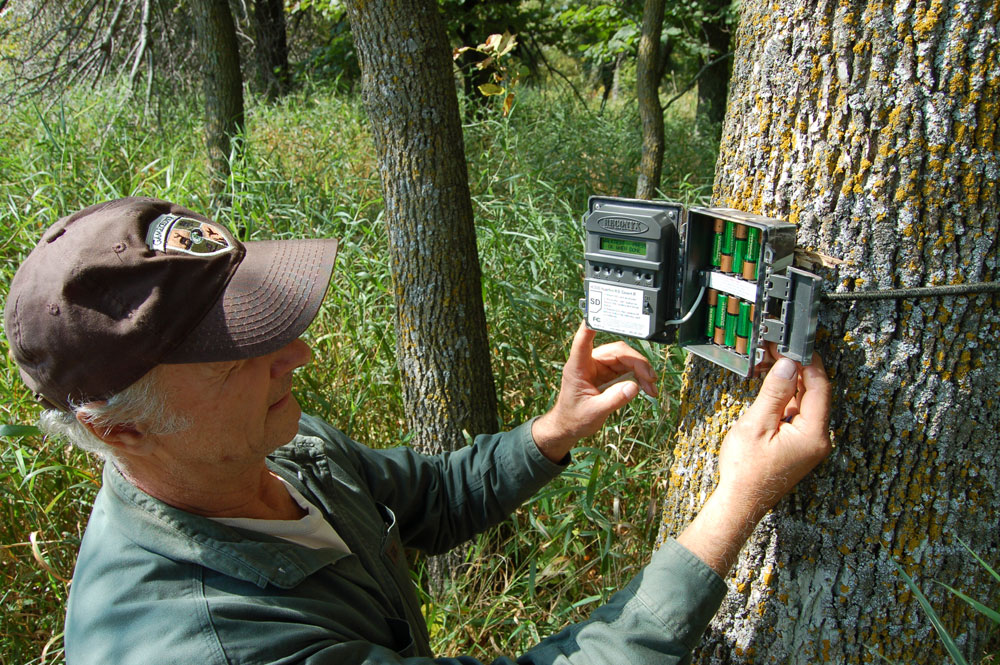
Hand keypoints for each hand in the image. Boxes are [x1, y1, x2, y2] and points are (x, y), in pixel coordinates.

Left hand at [532, 321, 657, 461]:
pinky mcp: (608, 375)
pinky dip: (639, 378)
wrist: (569, 428)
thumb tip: (634, 387)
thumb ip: (613, 400)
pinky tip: (647, 389)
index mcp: (578, 366)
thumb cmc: (574, 418)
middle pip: (617, 350)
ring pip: (626, 359)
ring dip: (641, 371)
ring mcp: (600, 367)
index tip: (599, 312)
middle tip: (650, 378)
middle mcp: (590, 362)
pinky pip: (627, 370)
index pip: (584, 340)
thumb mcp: (594, 412)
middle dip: (637, 362)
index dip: (592, 325)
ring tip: (651, 387)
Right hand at [717, 346, 832, 518]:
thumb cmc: (747, 470)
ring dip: (791, 386)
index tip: (796, 347)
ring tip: (772, 368)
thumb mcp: (757, 424)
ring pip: (805, 405)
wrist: (741, 501)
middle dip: (798, 372)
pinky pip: (798, 417)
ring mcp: (810, 444)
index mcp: (813, 434)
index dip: (809, 364)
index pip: (819, 388)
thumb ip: (774, 393)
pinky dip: (786, 401)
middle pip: (815, 395)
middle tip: (779, 352)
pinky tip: (771, 392)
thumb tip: (787, 366)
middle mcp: (818, 439)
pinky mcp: (799, 447)